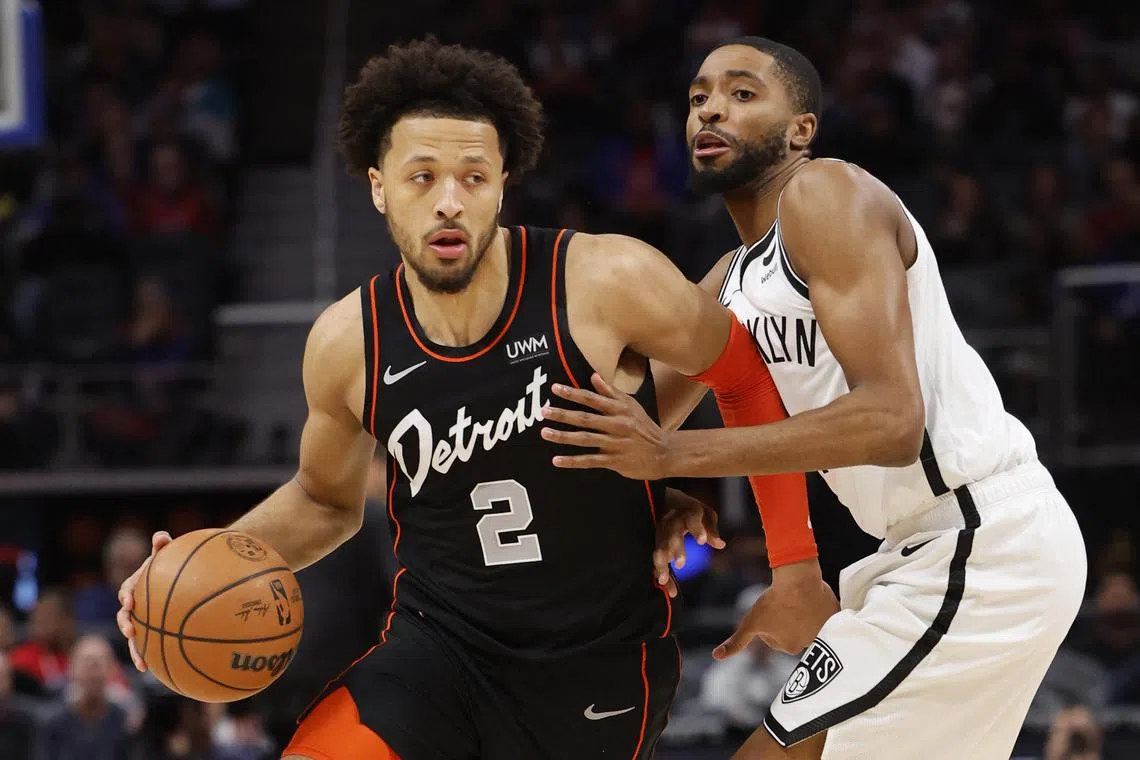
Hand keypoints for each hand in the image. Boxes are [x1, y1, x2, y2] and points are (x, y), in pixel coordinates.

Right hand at [116, 531, 171, 670]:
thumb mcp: (169, 554)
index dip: (126, 595)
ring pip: (135, 636)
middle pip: (125, 616)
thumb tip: (161, 536)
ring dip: (135, 649)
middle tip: (131, 631)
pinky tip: (158, 670)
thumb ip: (163, 547)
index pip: (127, 589)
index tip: (129, 601)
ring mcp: (143, 619)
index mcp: (137, 585)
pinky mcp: (153, 631)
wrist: (184, 576)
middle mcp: (136, 604)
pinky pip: (151, 645)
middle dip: (126, 625)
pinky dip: (151, 656)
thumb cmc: (175, 563)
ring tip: (142, 662)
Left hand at [540, 373, 672, 479]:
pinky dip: (573, 461)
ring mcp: (615, 444)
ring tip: (545, 433)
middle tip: (543, 411)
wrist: (664, 453)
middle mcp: (617, 425)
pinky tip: (557, 460)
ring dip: (563, 436)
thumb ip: (611, 392)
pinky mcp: (614, 461)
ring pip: (585, 439)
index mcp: (619, 409)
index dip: (573, 393)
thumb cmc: (644, 427)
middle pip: (585, 419)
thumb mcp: (631, 406)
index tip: (555, 389)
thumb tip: (593, 376)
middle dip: (563, 414)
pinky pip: (590, 461)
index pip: (592, 399)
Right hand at [655, 488, 725, 596]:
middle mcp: (671, 522)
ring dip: (660, 564)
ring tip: (663, 579)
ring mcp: (661, 532)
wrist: (664, 499)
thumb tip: (721, 545)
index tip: (702, 541)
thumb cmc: (690, 510)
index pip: (692, 520)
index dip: (697, 529)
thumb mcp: (705, 514)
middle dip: (675, 549)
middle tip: (680, 563)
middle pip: (672, 535)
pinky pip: (658, 559)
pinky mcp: (656, 542)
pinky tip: (668, 589)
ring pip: (659, 548)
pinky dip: (661, 574)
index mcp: (686, 513)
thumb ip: (711, 529)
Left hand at [714, 559, 838, 658]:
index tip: (773, 610)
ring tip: (798, 600)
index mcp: (789, 648)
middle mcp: (810, 644)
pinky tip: (812, 599)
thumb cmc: (773, 601)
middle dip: (788, 619)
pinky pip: (825, 613)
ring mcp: (825, 630)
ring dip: (803, 613)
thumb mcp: (750, 622)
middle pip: (793, 630)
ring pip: (809, 621)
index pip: (776, 636)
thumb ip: (736, 642)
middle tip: (786, 604)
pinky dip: (819, 607)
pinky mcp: (835, 616)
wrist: (798, 579)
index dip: (771, 621)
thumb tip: (716, 657)